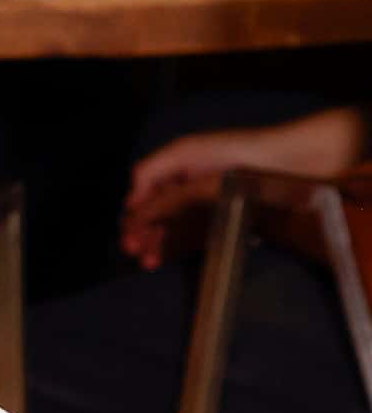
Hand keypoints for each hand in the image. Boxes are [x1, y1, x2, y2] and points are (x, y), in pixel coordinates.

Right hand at [121, 111, 365, 266]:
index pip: (146, 198)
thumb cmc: (233, 151)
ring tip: (149, 262)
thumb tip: (131, 203)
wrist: (284, 161)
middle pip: (158, 216)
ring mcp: (207, 206)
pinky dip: (180, 247)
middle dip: (143, 234)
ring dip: (158, 244)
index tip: (127, 237)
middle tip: (133, 252)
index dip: (135, 217)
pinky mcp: (226, 220)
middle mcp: (188, 188)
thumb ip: (152, 171)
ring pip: (174, 229)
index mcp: (176, 170)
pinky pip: (197, 236)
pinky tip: (168, 258)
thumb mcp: (185, 152)